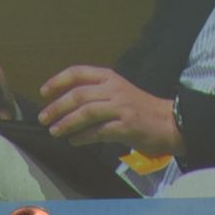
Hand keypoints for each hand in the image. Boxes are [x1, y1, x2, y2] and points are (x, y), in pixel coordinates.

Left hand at [37, 65, 180, 153]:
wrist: (171, 122)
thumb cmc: (141, 108)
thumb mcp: (118, 92)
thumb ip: (96, 95)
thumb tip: (66, 104)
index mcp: (110, 77)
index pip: (78, 73)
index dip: (58, 81)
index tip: (43, 92)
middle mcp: (114, 89)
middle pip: (78, 95)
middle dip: (57, 106)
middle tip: (43, 118)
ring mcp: (121, 107)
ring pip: (86, 113)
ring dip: (66, 123)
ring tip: (54, 131)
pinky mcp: (126, 126)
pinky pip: (98, 131)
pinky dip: (83, 137)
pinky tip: (74, 141)